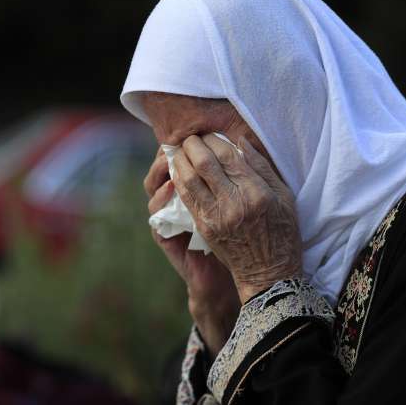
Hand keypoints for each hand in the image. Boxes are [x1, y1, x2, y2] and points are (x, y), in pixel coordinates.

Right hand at [145, 146, 239, 355]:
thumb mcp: (247, 203)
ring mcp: (174, 220)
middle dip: (173, 151)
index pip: (187, 159)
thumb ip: (240, 177)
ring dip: (159, 170)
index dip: (188, 143)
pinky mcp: (169, 238)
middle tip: (179, 138)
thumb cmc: (250, 237)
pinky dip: (161, 200)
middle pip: (166, 167)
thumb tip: (241, 142)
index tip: (197, 129)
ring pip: (154, 187)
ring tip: (172, 157)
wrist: (248, 277)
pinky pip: (157, 216)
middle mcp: (183, 202)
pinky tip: (171, 187)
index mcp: (202, 191)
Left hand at [172, 134, 302, 303]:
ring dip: (180, 160)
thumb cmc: (282, 232)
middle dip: (192, 145)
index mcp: (256, 193)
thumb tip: (240, 141)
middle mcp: (234, 203)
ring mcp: (216, 217)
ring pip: (189, 179)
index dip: (213, 139)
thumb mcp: (284, 197)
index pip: (227, 156)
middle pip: (204, 163)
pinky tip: (178, 171)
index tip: (208, 133)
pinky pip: (186, 198)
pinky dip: (179, 181)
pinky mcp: (204, 228)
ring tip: (179, 150)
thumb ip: (262, 167)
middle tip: (190, 137)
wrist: (268, 273)